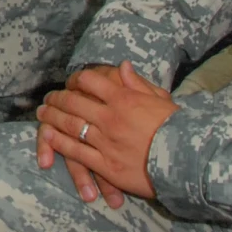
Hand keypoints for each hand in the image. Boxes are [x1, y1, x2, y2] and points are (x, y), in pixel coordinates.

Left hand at [35, 59, 175, 206]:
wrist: (189, 161)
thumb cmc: (178, 129)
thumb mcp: (161, 100)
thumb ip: (137, 83)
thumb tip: (122, 66)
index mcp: (124, 99)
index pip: (90, 80)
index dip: (76, 79)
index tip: (70, 82)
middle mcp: (111, 117)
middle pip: (74, 102)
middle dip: (57, 98)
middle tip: (48, 98)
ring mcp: (106, 141)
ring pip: (70, 125)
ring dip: (52, 117)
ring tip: (42, 114)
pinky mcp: (106, 165)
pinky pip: (76, 151)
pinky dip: (59, 142)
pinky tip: (48, 136)